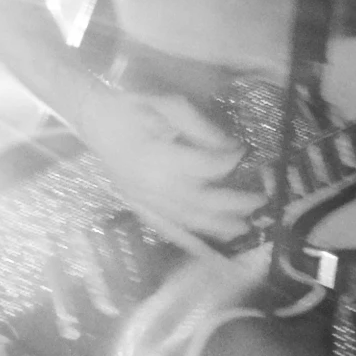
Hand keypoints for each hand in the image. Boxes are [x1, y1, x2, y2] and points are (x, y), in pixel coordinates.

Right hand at [77, 85, 257, 249]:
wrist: (94, 120)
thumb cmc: (132, 107)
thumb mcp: (169, 105)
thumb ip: (201, 128)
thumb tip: (230, 146)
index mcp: (161, 159)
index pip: (207, 168)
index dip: (230, 160)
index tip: (244, 151)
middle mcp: (154, 187)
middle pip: (203, 202)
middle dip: (235, 203)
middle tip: (261, 200)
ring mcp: (145, 201)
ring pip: (188, 221)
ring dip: (218, 227)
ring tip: (244, 229)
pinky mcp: (138, 206)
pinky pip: (166, 229)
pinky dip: (187, 241)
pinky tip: (205, 250)